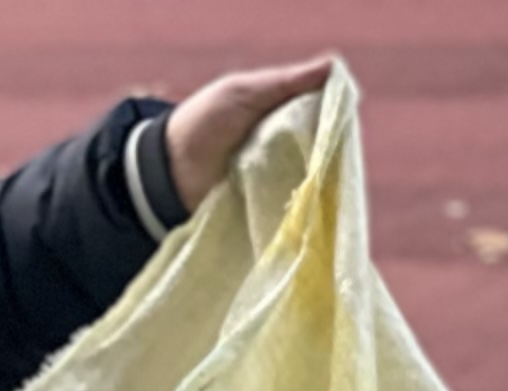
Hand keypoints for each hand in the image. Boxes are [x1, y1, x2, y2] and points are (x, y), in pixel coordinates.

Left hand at [164, 56, 334, 204]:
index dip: (335, 118)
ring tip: (320, 185)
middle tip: (329, 160)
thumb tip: (332, 68)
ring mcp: (275, 175)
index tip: (340, 126)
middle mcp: (284, 143)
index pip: (323, 114)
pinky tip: (306, 205)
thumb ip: (285, 83)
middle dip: (326, 153)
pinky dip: (296, 203)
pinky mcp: (266, 203)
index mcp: (283, 112)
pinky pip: (289, 203)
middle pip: (320, 147)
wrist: (167, 173)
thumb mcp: (244, 93)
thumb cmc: (203, 123)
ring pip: (309, 177)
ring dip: (314, 180)